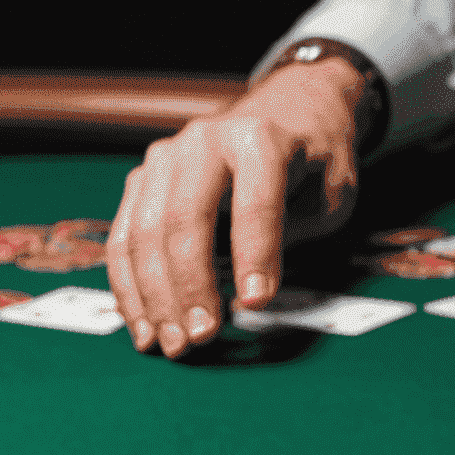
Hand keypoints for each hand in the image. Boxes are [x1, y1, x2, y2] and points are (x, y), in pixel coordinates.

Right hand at [107, 56, 365, 357]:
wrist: (286, 109)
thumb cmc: (312, 160)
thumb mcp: (331, 194)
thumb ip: (295, 235)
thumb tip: (249, 295)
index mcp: (260, 139)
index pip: (254, 202)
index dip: (255, 256)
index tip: (255, 306)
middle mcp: (204, 141)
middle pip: (185, 219)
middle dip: (190, 286)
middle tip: (202, 338)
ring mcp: (165, 159)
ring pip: (144, 233)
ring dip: (154, 297)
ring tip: (172, 344)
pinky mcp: (142, 181)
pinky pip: (123, 240)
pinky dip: (129, 289)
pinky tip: (144, 327)